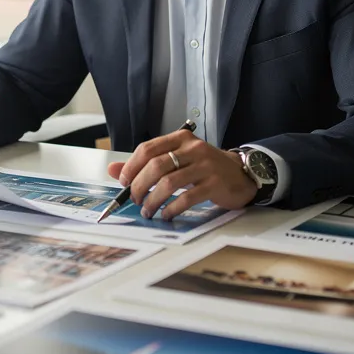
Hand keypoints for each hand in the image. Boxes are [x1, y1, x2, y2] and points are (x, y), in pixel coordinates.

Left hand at [106, 129, 255, 220]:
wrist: (240, 175)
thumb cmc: (204, 168)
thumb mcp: (176, 160)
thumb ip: (146, 164)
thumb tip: (113, 170)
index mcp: (180, 139)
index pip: (148, 149)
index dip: (131, 167)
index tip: (124, 182)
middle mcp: (193, 148)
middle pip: (156, 166)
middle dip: (139, 186)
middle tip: (134, 199)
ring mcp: (206, 165)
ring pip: (169, 183)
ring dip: (153, 200)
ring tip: (148, 210)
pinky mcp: (215, 184)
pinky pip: (187, 197)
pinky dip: (172, 208)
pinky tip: (166, 214)